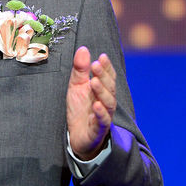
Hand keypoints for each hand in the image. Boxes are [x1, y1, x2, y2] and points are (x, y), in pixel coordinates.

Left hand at [66, 46, 116, 160]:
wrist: (77, 137)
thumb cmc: (80, 110)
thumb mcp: (76, 87)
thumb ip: (80, 69)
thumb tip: (83, 49)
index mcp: (101, 91)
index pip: (108, 77)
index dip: (106, 67)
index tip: (102, 56)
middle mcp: (105, 103)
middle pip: (109, 89)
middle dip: (103, 76)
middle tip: (95, 65)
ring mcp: (103, 116)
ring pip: (108, 104)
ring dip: (102, 92)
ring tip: (94, 82)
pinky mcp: (98, 130)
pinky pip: (102, 121)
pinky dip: (100, 113)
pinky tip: (96, 105)